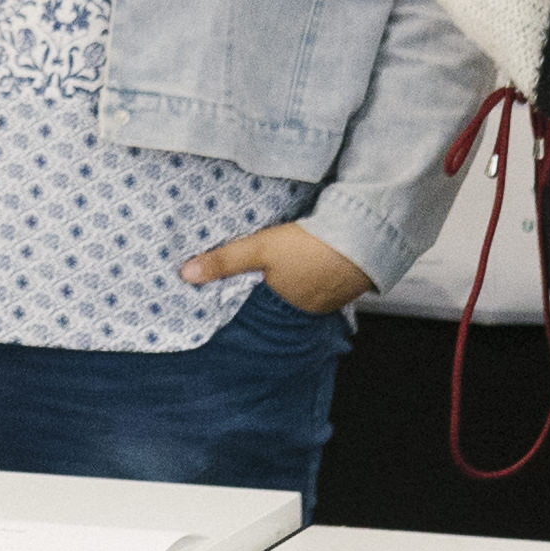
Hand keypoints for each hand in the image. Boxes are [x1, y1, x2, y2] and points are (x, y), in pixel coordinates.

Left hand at [185, 222, 373, 315]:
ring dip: (289, 289)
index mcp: (284, 308)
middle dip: (266, 300)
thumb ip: (224, 262)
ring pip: (300, 297)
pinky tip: (307, 266)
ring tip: (276, 278)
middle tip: (253, 290)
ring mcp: (330, 299)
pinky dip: (310, 279)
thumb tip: (185, 275)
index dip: (245, 309)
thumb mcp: (259, 250)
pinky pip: (321, 286)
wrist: (364, 236)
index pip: (257, 315)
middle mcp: (308, 310)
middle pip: (279, 307)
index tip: (231, 307)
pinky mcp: (346, 283)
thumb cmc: (308, 247)